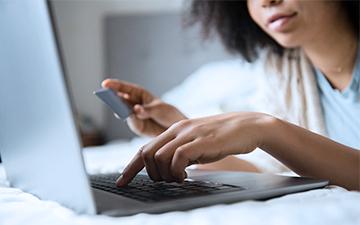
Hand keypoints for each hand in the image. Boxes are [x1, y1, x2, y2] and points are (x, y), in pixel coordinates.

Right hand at [102, 79, 186, 136]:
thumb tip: (135, 110)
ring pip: (123, 112)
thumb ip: (147, 110)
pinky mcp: (137, 126)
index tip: (104, 84)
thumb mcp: (160, 109)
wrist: (175, 128)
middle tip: (106, 97)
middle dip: (113, 99)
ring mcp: (134, 116)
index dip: (115, 86)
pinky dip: (131, 120)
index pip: (125, 88)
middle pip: (121, 100)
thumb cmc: (168, 114)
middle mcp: (134, 104)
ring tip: (118, 109)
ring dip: (120, 110)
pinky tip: (131, 117)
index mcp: (140, 94)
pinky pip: (132, 123)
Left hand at [116, 112, 273, 185]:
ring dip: (164, 175)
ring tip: (178, 179)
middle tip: (163, 182)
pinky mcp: (201, 141)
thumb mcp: (196, 143)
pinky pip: (177, 158)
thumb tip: (167, 168)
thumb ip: (180, 152)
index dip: (130, 166)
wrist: (248, 126)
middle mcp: (177, 130)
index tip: (122, 181)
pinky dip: (177, 171)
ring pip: (159, 157)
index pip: (145, 148)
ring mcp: (189, 135)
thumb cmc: (222, 138)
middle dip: (147, 174)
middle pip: (146, 153)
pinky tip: (186, 176)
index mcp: (174, 130)